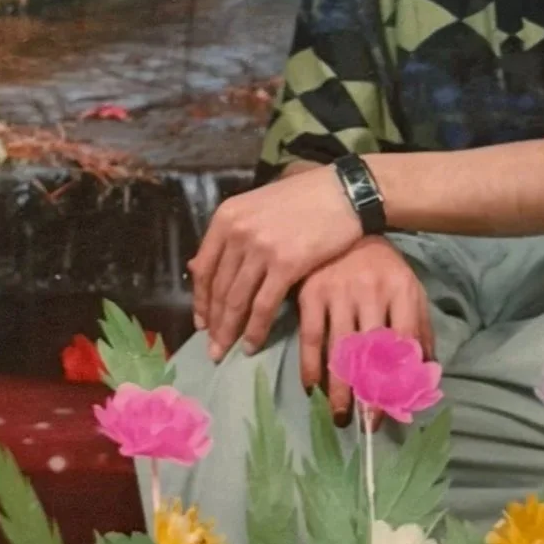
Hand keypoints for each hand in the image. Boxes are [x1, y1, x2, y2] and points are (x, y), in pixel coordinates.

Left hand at [190, 165, 361, 361]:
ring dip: (229, 331)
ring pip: (236, 300)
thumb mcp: (257, 208)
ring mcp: (261, 248)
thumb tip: (200, 266)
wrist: (343, 191)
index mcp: (226, 217)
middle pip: (218, 288)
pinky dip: (256, 329)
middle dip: (214, 323)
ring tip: (226, 352)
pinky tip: (253, 344)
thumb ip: (232, 234)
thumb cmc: (304, 198)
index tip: (202, 323)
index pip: (203, 268)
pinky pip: (263, 305)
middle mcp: (238, 232)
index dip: (200, 300)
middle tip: (213, 348)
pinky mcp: (286, 264)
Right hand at [296, 237, 435, 426]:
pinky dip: (309, 365)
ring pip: (340, 349)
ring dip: (339, 388)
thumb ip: (420, 328)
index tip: (396, 410)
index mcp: (403, 293)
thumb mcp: (409, 289)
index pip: (404, 344)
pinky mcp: (311, 293)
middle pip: (372, 353)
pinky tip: (311, 388)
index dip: (400, 380)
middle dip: (369, 392)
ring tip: (339, 416)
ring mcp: (339, 293)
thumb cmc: (382, 265)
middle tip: (366, 424)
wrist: (346, 219)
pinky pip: (310, 337)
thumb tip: (428, 372)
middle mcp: (372, 294)